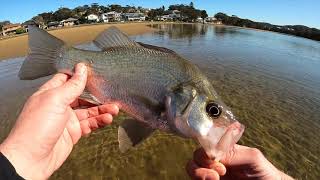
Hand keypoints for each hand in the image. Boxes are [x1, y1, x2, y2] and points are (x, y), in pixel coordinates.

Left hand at [0, 63, 118, 178]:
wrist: (31, 159)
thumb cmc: (35, 128)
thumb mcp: (55, 100)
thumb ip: (71, 85)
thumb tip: (81, 68)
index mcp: (50, 93)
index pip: (67, 79)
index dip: (81, 75)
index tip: (95, 72)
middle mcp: (58, 105)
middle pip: (81, 95)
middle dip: (96, 95)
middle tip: (110, 93)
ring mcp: (66, 120)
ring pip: (88, 111)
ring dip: (102, 109)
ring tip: (114, 108)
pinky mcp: (72, 133)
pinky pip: (89, 124)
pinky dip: (100, 121)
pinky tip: (108, 119)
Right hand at [186, 144, 292, 179]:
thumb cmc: (263, 171)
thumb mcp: (252, 157)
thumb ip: (234, 153)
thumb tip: (215, 155)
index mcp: (223, 150)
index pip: (204, 144)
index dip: (204, 149)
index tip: (214, 157)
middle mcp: (215, 162)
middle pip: (196, 157)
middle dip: (200, 163)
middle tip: (219, 173)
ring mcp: (212, 175)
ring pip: (192, 169)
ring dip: (198, 173)